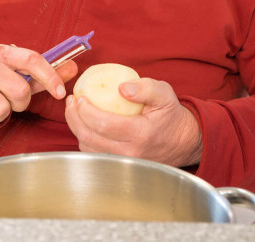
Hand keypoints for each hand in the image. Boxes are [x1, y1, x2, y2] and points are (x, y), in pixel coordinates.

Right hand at [0, 44, 78, 134]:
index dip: (50, 76)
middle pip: (21, 91)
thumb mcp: (13, 71)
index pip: (31, 59)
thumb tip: (73, 68)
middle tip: (8, 99)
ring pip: (3, 110)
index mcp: (2, 53)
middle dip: (20, 102)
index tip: (59, 93)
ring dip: (2, 114)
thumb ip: (42, 73)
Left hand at [64, 77, 201, 166]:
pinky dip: (84, 139)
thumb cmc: (171, 115)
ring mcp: (124, 163)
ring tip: (74, 110)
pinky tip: (83, 124)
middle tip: (71, 101)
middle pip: (90, 138)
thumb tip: (122, 88)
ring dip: (76, 129)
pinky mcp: (120, 166)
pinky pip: (94, 154)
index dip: (85, 111)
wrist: (184, 142)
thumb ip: (145, 87)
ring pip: (89, 149)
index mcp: (141, 135)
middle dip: (74, 118)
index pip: (104, 124)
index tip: (79, 97)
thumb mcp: (165, 94)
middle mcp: (131, 154)